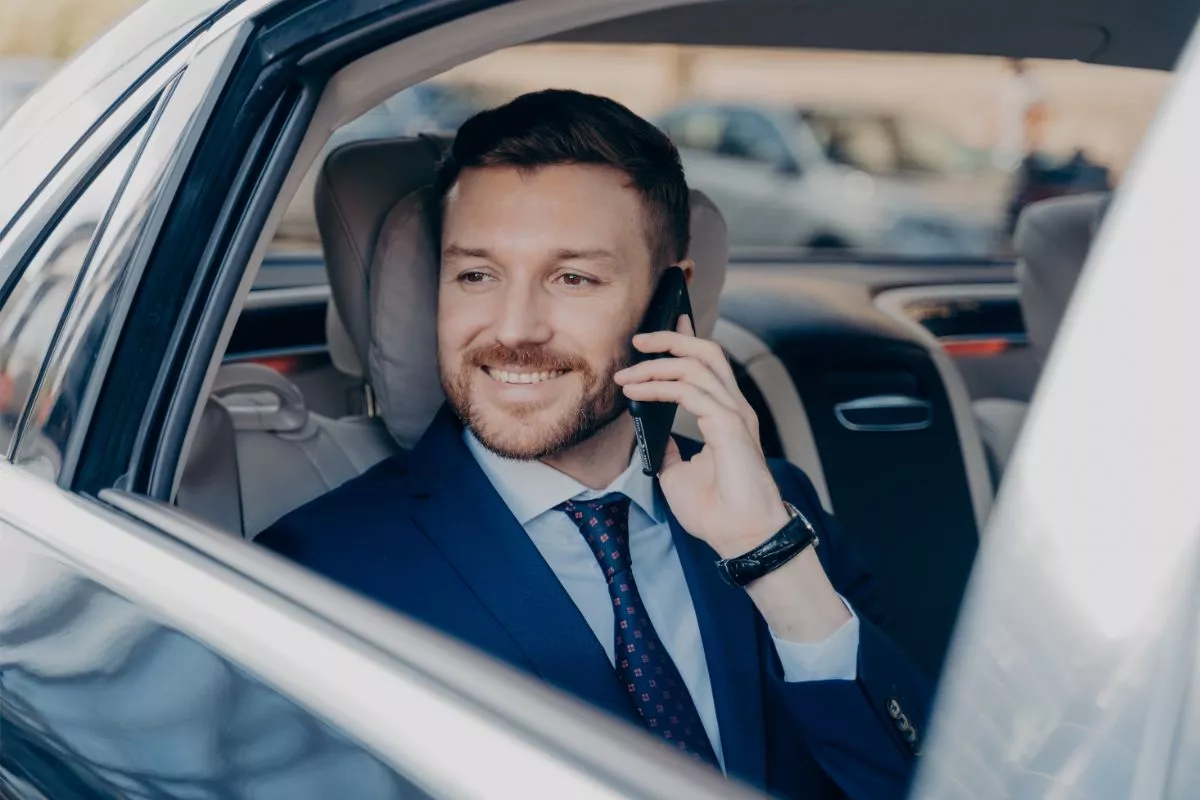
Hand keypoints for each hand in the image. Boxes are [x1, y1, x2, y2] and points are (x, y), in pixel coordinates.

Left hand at [616, 317, 851, 640]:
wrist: (739, 537)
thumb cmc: (716, 512)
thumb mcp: (678, 475)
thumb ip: (668, 450)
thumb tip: (650, 434)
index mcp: (726, 416)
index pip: (706, 366)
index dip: (684, 342)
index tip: (655, 335)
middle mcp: (733, 408)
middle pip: (707, 353)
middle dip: (671, 339)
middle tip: (639, 339)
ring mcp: (734, 414)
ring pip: (696, 366)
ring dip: (656, 365)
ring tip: (626, 375)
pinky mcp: (728, 425)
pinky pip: (689, 391)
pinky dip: (659, 387)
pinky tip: (637, 393)